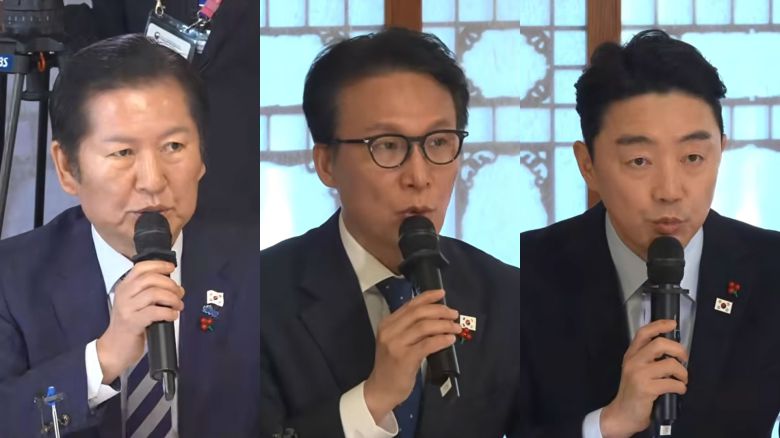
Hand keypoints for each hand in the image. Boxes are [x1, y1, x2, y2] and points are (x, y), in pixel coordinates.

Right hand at [96, 260, 183, 382]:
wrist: (114, 349)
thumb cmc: (128, 326)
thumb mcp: (135, 304)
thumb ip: (148, 292)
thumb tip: (172, 285)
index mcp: (124, 287)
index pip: (141, 267)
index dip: (159, 265)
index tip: (171, 268)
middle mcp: (124, 295)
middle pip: (151, 279)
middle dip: (170, 284)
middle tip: (179, 293)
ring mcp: (127, 308)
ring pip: (154, 293)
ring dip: (172, 298)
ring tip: (178, 305)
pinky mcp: (132, 323)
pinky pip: (155, 312)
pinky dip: (168, 312)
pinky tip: (173, 315)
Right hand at [363, 289, 460, 421]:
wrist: (382, 389)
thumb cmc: (393, 365)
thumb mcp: (397, 341)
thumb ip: (410, 328)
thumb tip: (436, 316)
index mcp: (387, 323)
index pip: (410, 305)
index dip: (428, 297)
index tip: (443, 293)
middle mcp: (389, 331)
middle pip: (419, 313)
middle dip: (440, 311)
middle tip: (454, 314)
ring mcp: (396, 344)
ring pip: (424, 326)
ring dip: (444, 325)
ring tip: (456, 327)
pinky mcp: (404, 358)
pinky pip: (428, 344)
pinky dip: (441, 339)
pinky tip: (450, 339)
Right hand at [600, 319, 688, 437]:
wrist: (622, 414)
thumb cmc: (633, 393)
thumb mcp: (635, 371)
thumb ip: (647, 359)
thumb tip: (672, 351)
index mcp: (631, 355)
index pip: (644, 333)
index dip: (659, 325)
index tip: (672, 324)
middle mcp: (633, 361)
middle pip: (659, 344)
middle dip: (678, 350)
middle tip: (684, 359)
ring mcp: (638, 375)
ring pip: (669, 364)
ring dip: (682, 373)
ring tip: (682, 380)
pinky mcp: (646, 389)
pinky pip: (672, 383)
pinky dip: (681, 387)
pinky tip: (679, 390)